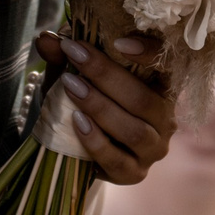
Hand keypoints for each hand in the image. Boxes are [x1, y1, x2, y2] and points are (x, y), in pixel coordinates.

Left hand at [35, 30, 176, 183]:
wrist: (75, 143)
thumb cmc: (83, 98)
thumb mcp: (72, 71)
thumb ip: (63, 56)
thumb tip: (46, 40)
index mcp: (161, 86)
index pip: (168, 65)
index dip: (149, 52)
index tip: (119, 41)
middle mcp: (165, 117)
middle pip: (144, 98)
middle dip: (106, 75)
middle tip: (75, 55)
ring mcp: (153, 149)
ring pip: (134, 130)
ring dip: (100, 107)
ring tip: (72, 87)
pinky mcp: (134, 174)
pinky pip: (118, 161)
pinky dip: (96, 141)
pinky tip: (77, 122)